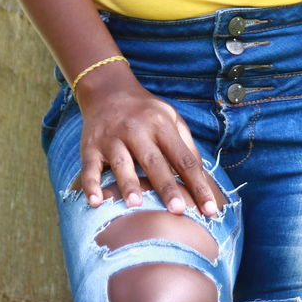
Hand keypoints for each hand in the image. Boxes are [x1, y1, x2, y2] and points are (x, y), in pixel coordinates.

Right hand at [75, 66, 219, 216]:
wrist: (108, 91)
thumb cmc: (146, 114)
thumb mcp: (171, 119)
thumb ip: (186, 147)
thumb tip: (204, 180)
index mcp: (162, 124)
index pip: (184, 158)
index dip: (198, 184)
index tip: (210, 210)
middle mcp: (138, 130)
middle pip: (154, 161)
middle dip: (167, 186)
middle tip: (178, 211)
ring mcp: (113, 138)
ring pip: (122, 163)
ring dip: (128, 183)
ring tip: (136, 205)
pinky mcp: (90, 146)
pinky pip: (90, 167)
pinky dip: (91, 184)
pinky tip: (95, 201)